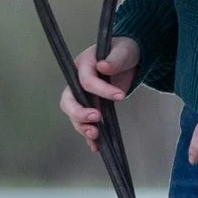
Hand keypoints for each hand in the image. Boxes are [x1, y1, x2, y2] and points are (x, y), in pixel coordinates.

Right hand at [60, 36, 139, 150]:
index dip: (102, 90)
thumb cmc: (123, 51)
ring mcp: (82, 96)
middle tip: (96, 118)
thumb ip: (114, 59)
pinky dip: (88, 136)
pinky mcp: (90, 106)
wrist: (128, 59)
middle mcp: (77, 82)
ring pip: (73, 115)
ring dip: (82, 126)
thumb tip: (103, 66)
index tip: (120, 96)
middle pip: (69, 100)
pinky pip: (84, 122)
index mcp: (83, 65)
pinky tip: (96, 146)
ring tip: (95, 136)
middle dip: (80, 112)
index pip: (86, 81)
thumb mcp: (123, 51)